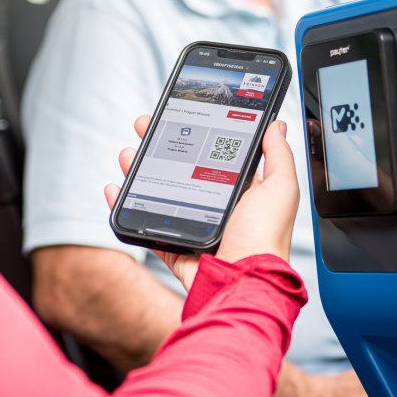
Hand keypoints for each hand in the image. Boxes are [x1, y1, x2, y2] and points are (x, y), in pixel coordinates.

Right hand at [106, 115, 298, 292]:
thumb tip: (277, 124)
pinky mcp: (175, 245)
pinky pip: (144, 223)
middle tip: (145, 126)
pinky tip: (116, 188)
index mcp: (242, 191)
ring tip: (128, 154)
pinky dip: (125, 205)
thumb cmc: (265, 237)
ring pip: (158, 190)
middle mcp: (217, 207)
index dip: (194, 133)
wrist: (243, 282)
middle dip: (159, 143)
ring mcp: (193, 226)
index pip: (213, 153)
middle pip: (180, 167)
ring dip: (139, 169)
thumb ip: (278, 155)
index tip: (177, 115)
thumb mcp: (281, 188)